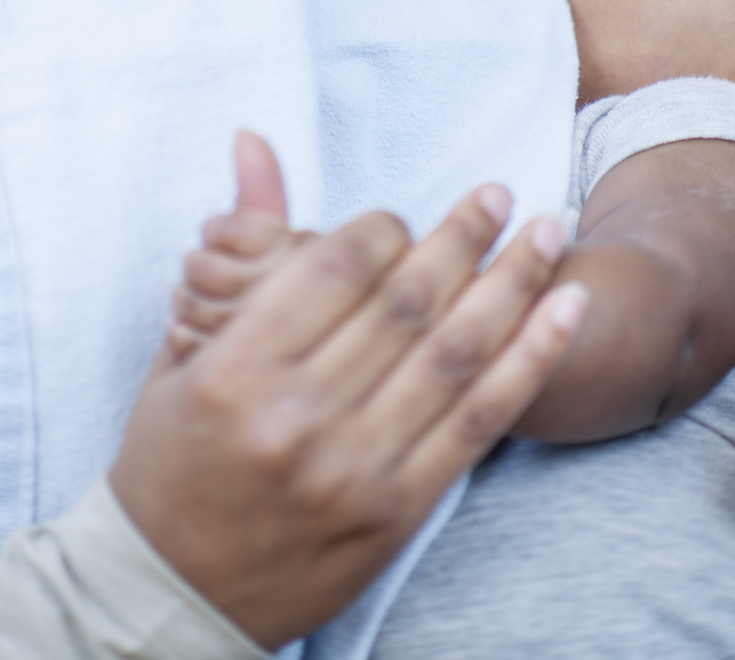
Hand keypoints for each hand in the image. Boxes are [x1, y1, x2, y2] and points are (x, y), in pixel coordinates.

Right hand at [111, 140, 586, 648]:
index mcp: (239, 368)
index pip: (338, 265)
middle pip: (407, 301)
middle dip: (464, 235)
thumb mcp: (184, 351)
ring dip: (514, 281)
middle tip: (501, 191)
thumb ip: (238, 246)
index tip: (404, 217)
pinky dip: (531, 358)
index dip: (385, 227)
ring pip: (456, 353)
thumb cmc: (170, 461)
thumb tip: (253, 140)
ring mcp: (355, 469)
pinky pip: (479, 421)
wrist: (175, 594)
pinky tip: (564, 310)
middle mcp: (300, 416)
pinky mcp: (396, 512)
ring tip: (550, 230)